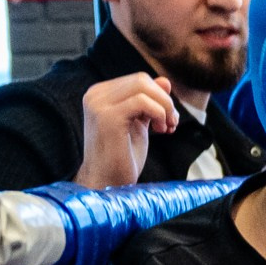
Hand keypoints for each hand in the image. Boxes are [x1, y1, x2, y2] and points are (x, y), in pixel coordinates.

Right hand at [73, 72, 180, 188]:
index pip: (137, 81)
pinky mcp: (108, 117)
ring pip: (143, 86)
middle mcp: (95, 95)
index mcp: (99, 94)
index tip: (167, 121)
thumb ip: (149, 101)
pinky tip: (160, 131)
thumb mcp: (139, 124)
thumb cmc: (122, 157)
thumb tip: (165, 80)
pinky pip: (142, 101)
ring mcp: (99, 105)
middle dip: (164, 100)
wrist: (107, 184)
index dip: (159, 97)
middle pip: (141, 80)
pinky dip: (159, 113)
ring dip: (164, 106)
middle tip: (170, 124)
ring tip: (166, 128)